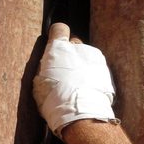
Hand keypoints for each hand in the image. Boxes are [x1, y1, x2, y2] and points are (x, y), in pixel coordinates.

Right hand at [33, 22, 118, 137]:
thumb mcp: (38, 83)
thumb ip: (44, 67)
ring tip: (77, 84)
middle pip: (74, 44)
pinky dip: (91, 75)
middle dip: (70, 54)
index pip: (59, 29)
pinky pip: (95, 68)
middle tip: (65, 72)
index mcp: (58, 48)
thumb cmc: (55, 99)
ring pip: (86, 56)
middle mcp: (78, 48)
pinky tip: (86, 89)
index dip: (57, 36)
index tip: (55, 45)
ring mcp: (94, 57)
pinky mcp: (105, 69)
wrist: (81, 115)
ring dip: (81, 66)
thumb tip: (46, 64)